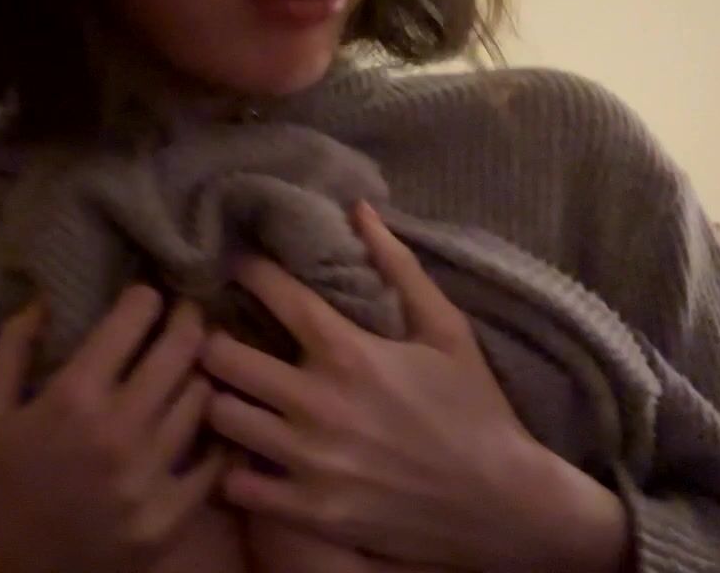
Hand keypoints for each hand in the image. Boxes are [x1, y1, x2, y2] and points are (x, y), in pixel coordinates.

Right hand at [0, 289, 225, 572]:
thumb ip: (12, 348)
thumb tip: (43, 297)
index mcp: (72, 398)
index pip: (130, 322)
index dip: (145, 299)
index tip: (148, 294)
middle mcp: (118, 430)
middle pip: (180, 352)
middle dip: (188, 321)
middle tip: (190, 313)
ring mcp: (148, 477)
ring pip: (200, 401)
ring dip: (200, 375)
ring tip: (198, 365)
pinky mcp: (169, 518)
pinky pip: (212, 464)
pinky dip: (216, 439)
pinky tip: (211, 425)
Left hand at [201, 202, 626, 572]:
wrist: (505, 504)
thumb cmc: (477, 410)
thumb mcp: (448, 330)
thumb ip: (399, 268)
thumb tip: (360, 208)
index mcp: (349, 352)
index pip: (275, 293)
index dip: (247, 271)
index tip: (237, 267)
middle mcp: (318, 402)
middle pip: (220, 357)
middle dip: (214, 342)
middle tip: (219, 341)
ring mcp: (309, 460)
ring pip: (219, 417)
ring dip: (219, 403)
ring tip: (231, 398)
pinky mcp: (309, 510)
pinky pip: (236, 487)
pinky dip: (235, 473)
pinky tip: (250, 461)